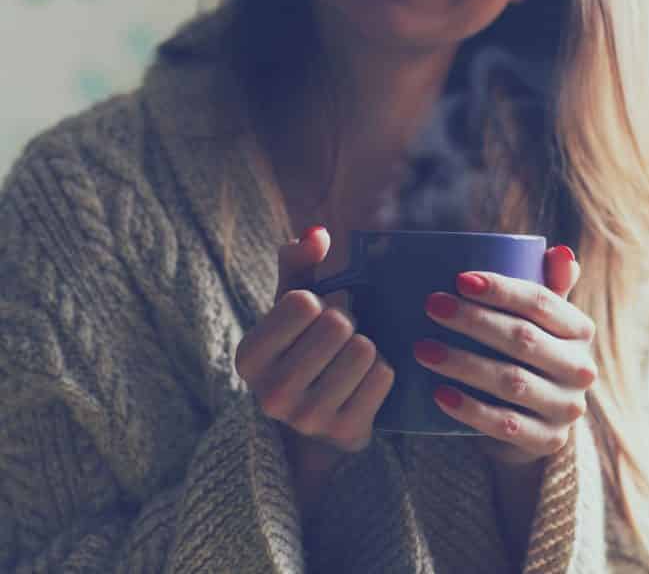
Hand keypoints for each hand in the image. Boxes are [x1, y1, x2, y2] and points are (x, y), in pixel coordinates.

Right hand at [235, 226, 394, 457]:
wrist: (319, 422)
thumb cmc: (304, 349)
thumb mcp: (289, 308)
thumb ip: (297, 262)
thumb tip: (318, 233)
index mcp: (248, 357)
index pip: (302, 303)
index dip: (318, 303)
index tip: (313, 321)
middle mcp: (270, 393)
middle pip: (337, 325)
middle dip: (346, 324)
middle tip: (338, 341)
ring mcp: (307, 418)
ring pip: (363, 350)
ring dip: (366, 348)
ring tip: (350, 361)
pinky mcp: (345, 432)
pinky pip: (383, 376)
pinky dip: (382, 371)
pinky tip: (365, 382)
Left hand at [413, 245, 596, 465]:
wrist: (534, 424)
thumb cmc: (528, 357)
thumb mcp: (541, 323)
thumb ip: (549, 287)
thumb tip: (559, 251)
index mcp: (580, 330)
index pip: (541, 303)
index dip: (500, 289)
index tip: (458, 279)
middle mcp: (580, 369)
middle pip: (522, 339)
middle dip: (473, 320)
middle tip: (431, 305)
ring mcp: (566, 408)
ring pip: (511, 381)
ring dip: (463, 363)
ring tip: (422, 348)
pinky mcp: (546, 440)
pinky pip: (504, 425)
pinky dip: (470, 409)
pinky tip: (439, 394)